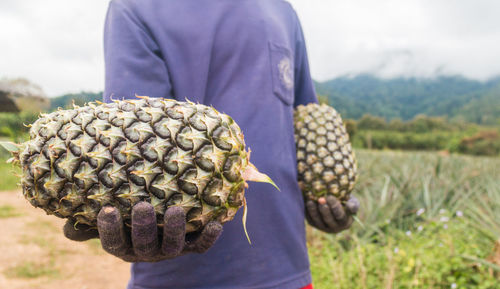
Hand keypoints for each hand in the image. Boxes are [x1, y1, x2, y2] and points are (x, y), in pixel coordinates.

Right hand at [63, 202, 222, 261]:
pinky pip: (200, 246)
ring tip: (177, 210)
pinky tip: (216, 224)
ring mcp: (170, 249)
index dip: (109, 229)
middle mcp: (146, 251)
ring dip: (175, 230)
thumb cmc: (126, 220)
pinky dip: (208, 238)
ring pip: (173, 247)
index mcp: (123, 246)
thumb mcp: (107, 221)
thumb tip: (64, 221)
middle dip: (143, 227)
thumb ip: (88, 222)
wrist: (157, 227)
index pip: (113, 243)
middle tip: (142, 207)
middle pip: (144, 246)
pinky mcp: (190, 245)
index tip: (107, 209)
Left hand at [305, 195, 359, 233]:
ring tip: (311, 201)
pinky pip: (310, 220)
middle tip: (321, 199)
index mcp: (345, 222)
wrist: (335, 201)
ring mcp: (324, 227)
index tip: (330, 197)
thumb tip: (349, 206)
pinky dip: (307, 212)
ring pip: (318, 221)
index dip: (335, 207)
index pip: (340, 216)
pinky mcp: (314, 224)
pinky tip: (306, 203)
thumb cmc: (346, 201)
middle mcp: (335, 228)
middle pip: (328, 219)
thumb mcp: (353, 202)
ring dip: (314, 211)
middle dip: (324, 209)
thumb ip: (354, 205)